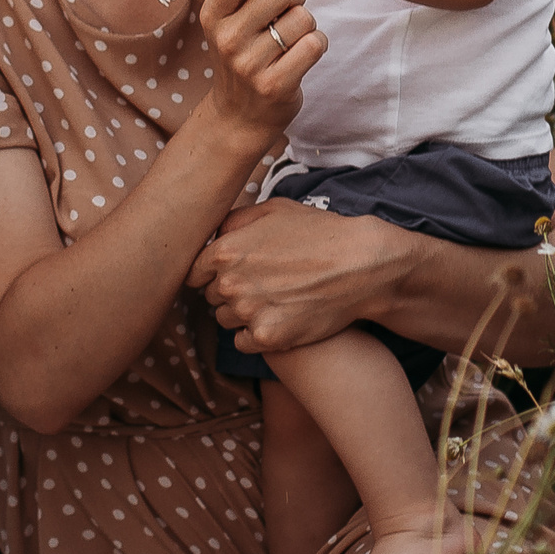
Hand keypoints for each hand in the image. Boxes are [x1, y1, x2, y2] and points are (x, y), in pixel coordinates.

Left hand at [190, 199, 394, 354]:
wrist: (361, 266)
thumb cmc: (320, 233)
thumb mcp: (274, 210)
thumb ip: (234, 220)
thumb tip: (214, 234)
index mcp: (225, 251)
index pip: (193, 273)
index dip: (209, 273)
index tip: (228, 273)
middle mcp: (230, 284)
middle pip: (210, 297)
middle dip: (228, 292)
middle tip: (259, 284)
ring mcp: (248, 313)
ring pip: (225, 320)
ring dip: (241, 314)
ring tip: (272, 300)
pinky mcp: (268, 338)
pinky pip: (243, 343)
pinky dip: (255, 335)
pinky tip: (277, 319)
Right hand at [192, 0, 321, 143]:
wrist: (239, 115)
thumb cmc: (242, 53)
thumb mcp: (230, 18)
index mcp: (212, 14)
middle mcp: (226, 38)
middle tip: (289, 6)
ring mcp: (250, 64)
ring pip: (303, 17)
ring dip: (306, 22)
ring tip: (290, 36)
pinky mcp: (276, 84)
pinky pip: (314, 43)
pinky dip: (316, 43)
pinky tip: (300, 54)